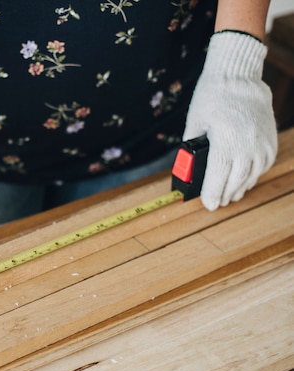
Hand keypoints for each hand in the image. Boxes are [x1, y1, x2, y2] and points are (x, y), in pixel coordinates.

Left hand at [183, 31, 276, 210]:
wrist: (238, 75)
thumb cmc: (211, 97)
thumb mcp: (194, 123)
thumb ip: (191, 148)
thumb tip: (189, 169)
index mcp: (225, 139)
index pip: (219, 175)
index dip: (213, 193)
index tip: (209, 205)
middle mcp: (247, 142)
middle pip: (237, 179)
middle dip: (226, 194)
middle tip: (218, 203)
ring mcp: (262, 140)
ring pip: (253, 174)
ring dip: (241, 187)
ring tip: (231, 195)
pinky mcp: (270, 137)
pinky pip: (264, 163)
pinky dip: (254, 174)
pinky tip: (245, 179)